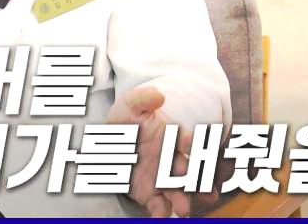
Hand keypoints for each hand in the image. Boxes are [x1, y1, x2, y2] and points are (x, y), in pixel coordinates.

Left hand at [106, 85, 192, 216]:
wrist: (113, 140)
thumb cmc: (126, 120)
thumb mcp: (130, 104)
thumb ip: (143, 98)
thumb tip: (158, 95)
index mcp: (171, 138)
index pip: (185, 139)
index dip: (189, 140)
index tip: (192, 140)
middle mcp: (172, 161)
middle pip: (186, 170)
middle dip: (192, 177)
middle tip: (194, 182)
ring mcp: (162, 179)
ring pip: (177, 191)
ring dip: (182, 200)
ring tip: (183, 209)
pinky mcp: (150, 194)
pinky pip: (158, 206)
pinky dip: (161, 213)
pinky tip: (161, 217)